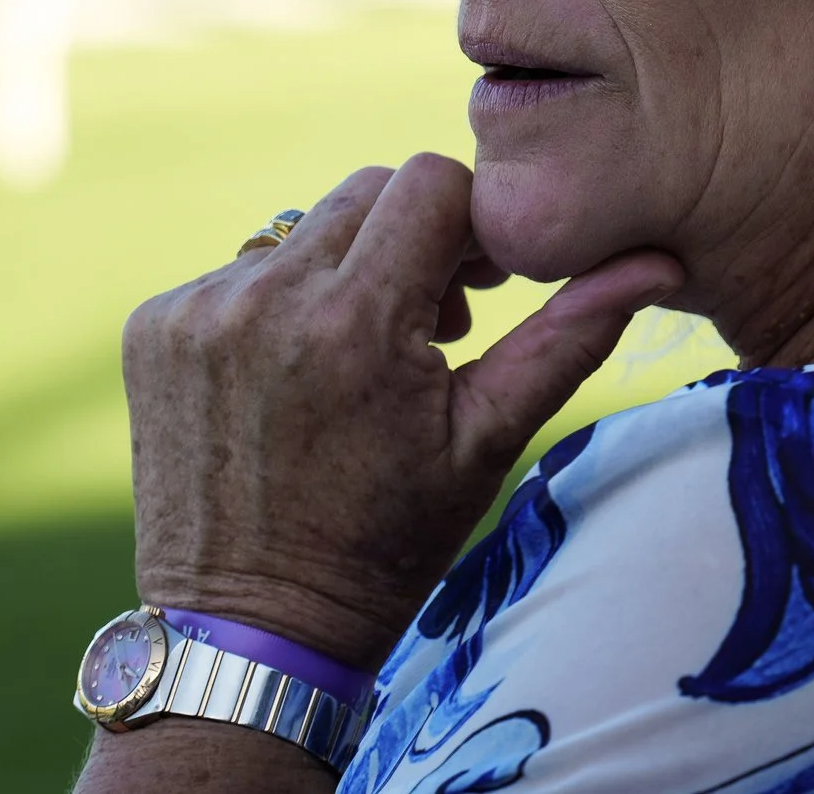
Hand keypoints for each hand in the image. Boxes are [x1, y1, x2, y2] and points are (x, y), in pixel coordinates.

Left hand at [120, 153, 683, 669]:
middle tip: (429, 327)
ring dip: (342, 271)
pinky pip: (238, 271)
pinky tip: (293, 379)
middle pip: (367, 191)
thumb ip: (570, 335)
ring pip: (303, 229)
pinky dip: (276, 305)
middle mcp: (264, 299)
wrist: (251, 631)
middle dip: (410, 241)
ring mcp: (197, 311)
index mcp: (355, 321)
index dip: (468, 228)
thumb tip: (659, 261)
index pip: (431, 182)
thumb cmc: (386, 542)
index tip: (478, 291)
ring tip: (358, 361)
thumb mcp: (489, 440)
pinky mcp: (155, 328)